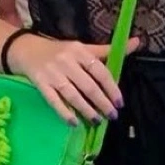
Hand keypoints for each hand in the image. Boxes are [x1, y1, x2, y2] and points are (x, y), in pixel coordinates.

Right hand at [10, 34, 139, 124]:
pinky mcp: (40, 84)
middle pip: (88, 86)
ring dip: (86, 110)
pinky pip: (54, 101)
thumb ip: (107, 50)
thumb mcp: (82, 48)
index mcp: (79, 51)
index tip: (120, 102)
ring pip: (72, 95)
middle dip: (102, 102)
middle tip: (112, 116)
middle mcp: (66, 62)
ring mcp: (52, 74)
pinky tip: (74, 123)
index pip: (99, 71)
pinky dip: (64, 112)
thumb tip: (137, 42)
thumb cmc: (60, 52)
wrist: (27, 50)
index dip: (111, 88)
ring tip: (97, 120)